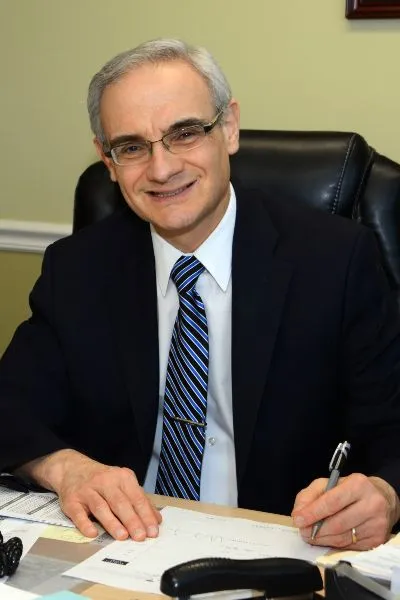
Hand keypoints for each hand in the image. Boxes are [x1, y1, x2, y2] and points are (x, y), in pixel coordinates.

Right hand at [18, 449, 161, 540]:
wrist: (72, 469)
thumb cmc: (102, 480)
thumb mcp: (122, 483)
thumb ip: (139, 500)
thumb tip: (156, 520)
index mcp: (122, 477)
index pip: (136, 497)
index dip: (145, 514)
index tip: (153, 531)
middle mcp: (105, 481)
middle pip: (120, 502)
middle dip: (132, 520)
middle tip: (141, 537)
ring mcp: (87, 490)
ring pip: (101, 507)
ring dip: (112, 522)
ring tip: (123, 536)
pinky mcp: (72, 500)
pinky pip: (78, 513)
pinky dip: (85, 523)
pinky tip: (93, 533)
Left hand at [291, 474, 399, 549]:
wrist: (382, 499)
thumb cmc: (351, 490)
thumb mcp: (329, 484)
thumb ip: (310, 496)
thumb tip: (298, 514)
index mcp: (358, 485)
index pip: (332, 502)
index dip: (312, 513)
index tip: (298, 520)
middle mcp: (371, 504)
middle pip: (337, 523)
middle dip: (315, 530)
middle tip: (303, 531)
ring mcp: (377, 524)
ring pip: (343, 538)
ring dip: (323, 539)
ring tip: (312, 536)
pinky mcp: (378, 540)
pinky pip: (350, 547)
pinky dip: (335, 544)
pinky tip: (328, 539)